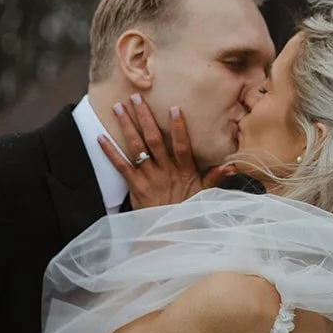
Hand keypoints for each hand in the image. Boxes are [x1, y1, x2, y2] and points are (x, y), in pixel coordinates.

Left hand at [98, 95, 235, 208]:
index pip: (182, 146)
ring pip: (136, 148)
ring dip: (127, 126)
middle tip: (137, 98)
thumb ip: (215, 177)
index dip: (179, 128)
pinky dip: (110, 151)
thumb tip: (232, 165)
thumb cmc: (186, 211)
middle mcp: (164, 171)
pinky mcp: (134, 186)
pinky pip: (120, 166)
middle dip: (145, 117)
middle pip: (154, 140)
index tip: (174, 108)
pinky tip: (101, 137)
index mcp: (183, 171)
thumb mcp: (204, 195)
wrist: (167, 235)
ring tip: (119, 107)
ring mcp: (148, 178)